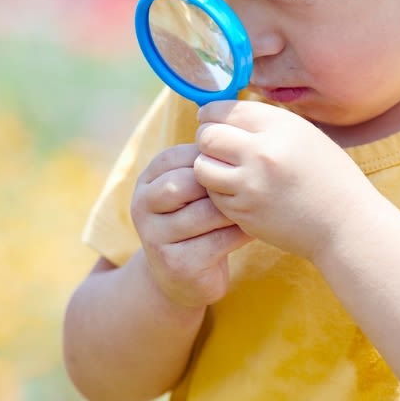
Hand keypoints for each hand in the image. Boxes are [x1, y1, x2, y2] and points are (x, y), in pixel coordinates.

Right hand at [131, 144, 253, 307]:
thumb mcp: (190, 190)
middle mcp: (142, 207)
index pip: (174, 156)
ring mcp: (156, 238)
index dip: (209, 156)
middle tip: (249, 182)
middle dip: (218, 183)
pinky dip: (240, 232)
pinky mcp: (177, 265)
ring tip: (256, 203)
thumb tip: (233, 122)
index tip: (236, 160)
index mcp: (146, 181)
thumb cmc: (196, 221)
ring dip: (234, 208)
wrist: (181, 278)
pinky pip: (217, 241)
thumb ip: (202, 164)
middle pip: (184, 183)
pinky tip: (254, 228)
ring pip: (204, 213)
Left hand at [194, 101, 371, 259]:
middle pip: (207, 136)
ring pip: (202, 166)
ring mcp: (251, 185)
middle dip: (206, 138)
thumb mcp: (304, 134)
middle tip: (215, 145)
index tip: (211, 120)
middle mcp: (262, 153)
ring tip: (224, 168)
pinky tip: (238, 191)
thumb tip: (224, 113)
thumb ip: (265, 122)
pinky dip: (218, 191)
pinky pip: (213, 195)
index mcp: (280, 126)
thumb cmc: (328, 176)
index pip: (224, 110)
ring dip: (208, 165)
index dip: (211, 114)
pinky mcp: (244, 212)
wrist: (346, 225)